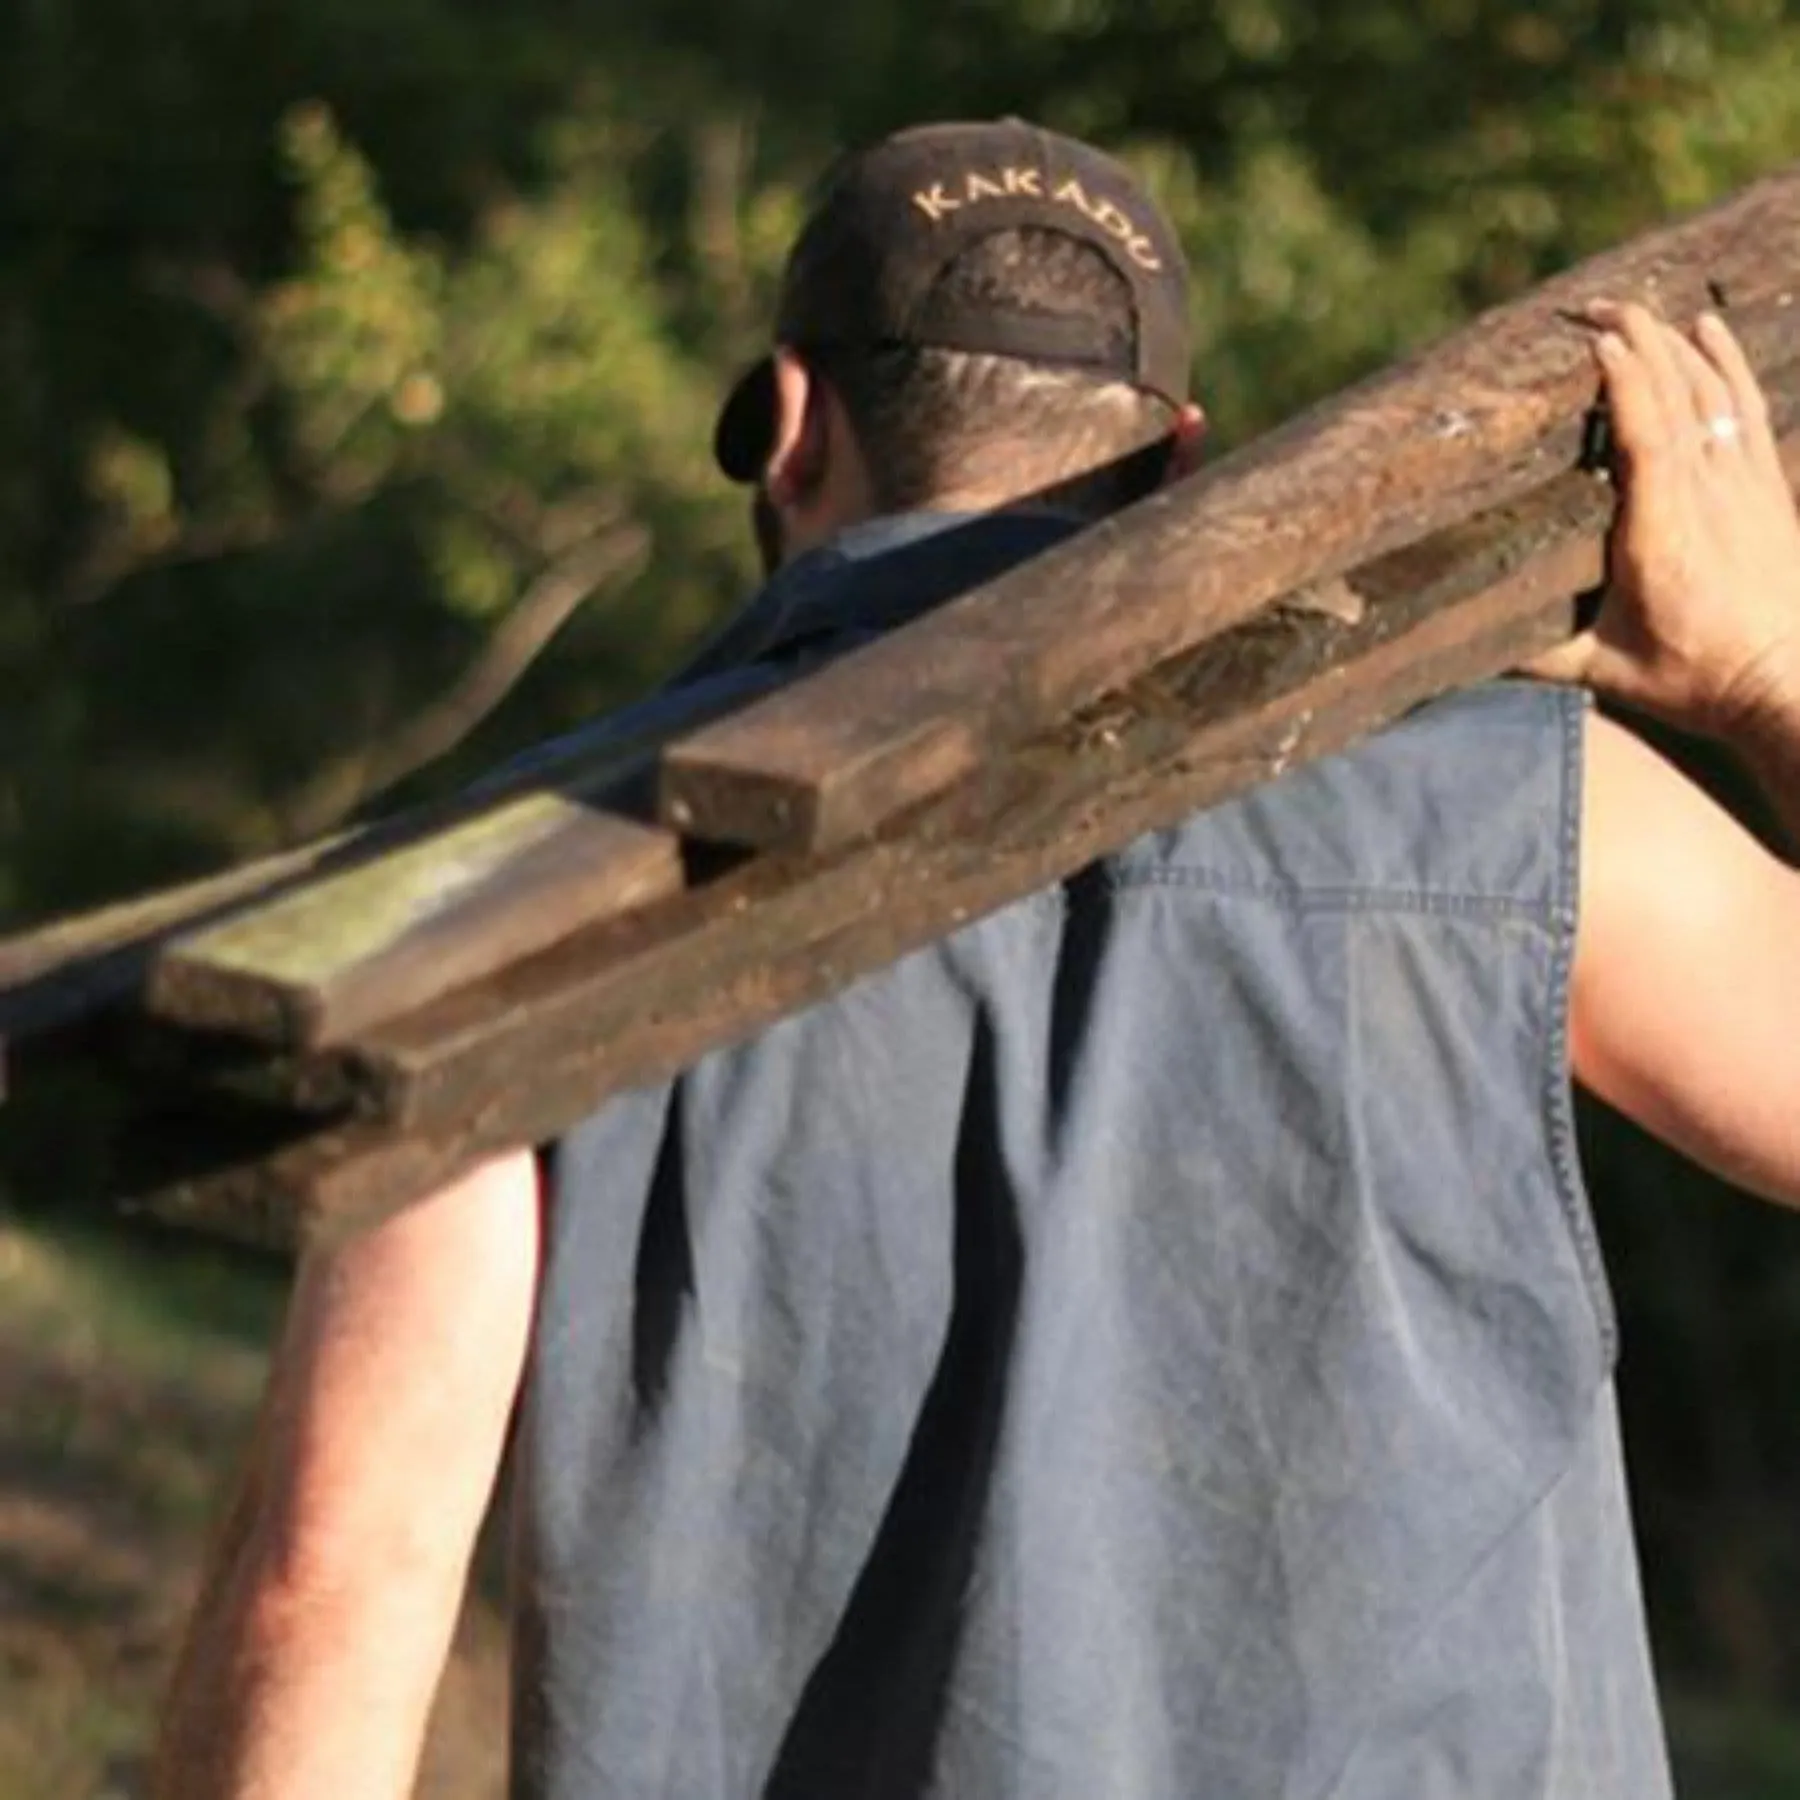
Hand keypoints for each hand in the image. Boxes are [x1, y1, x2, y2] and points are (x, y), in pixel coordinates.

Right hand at [1530, 301, 1799, 738]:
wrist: (1789, 685)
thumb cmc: (1694, 682)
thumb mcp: (1604, 671)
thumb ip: (1534, 655)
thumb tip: (1456, 649)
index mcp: (1661, 534)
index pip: (1647, 435)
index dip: (1625, 381)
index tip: (1594, 341)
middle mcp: (1708, 497)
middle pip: (1678, 394)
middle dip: (1640, 341)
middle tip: (1595, 308)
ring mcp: (1744, 487)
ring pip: (1712, 392)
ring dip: (1675, 344)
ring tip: (1636, 310)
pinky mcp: (1768, 489)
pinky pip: (1748, 407)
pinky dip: (1729, 363)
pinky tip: (1707, 329)